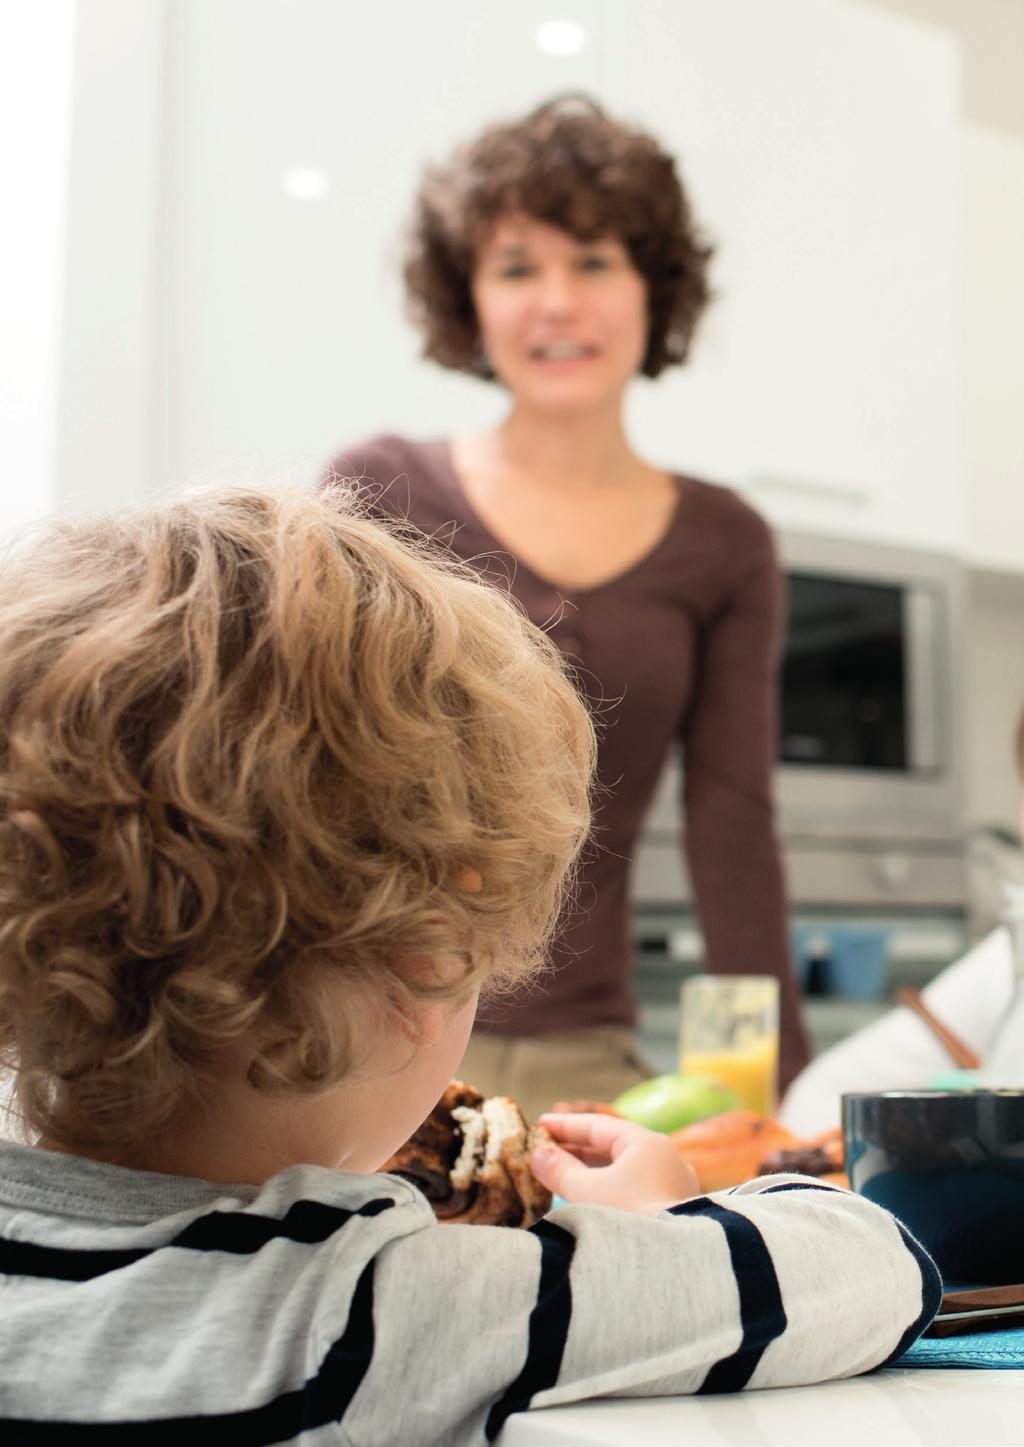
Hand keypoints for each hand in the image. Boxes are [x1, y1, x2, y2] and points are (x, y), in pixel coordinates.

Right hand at [531, 1112, 698, 1213]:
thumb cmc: (626, 1221)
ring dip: (591, 1172)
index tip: (540, 1124)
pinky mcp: (672, 1214)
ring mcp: (672, 1188)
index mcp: (647, 1144)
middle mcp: (666, 1160)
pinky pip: (634, 1191)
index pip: (599, 1126)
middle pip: (613, 1147)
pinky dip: (608, 1189)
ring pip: (625, 1171)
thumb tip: (539, 1155)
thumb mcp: (585, 1192)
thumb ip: (559, 1170)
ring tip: (560, 1174)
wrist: (668, 1269)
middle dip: (577, 1149)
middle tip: (545, 1149)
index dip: (566, 1125)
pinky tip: (589, 1199)